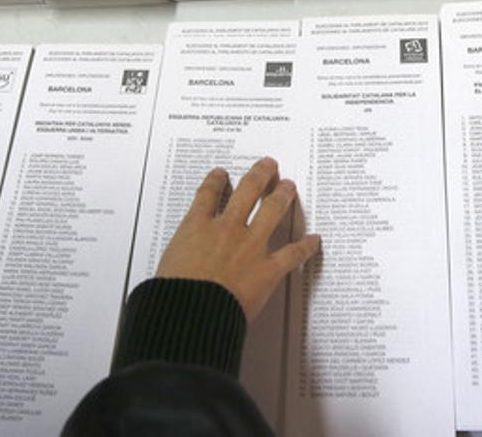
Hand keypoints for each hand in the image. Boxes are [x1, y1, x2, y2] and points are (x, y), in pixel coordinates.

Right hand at [156, 157, 321, 321]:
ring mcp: (250, 246)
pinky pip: (292, 254)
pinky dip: (306, 247)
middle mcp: (226, 229)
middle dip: (259, 174)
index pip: (207, 195)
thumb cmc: (175, 296)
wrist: (190, 314)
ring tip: (288, 186)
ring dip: (283, 195)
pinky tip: (314, 240)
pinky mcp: (268, 269)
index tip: (220, 175)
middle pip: (247, 191)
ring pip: (272, 210)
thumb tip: (180, 265)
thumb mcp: (167, 266)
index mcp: (197, 227)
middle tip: (267, 165)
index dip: (215, 181)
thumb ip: (180, 257)